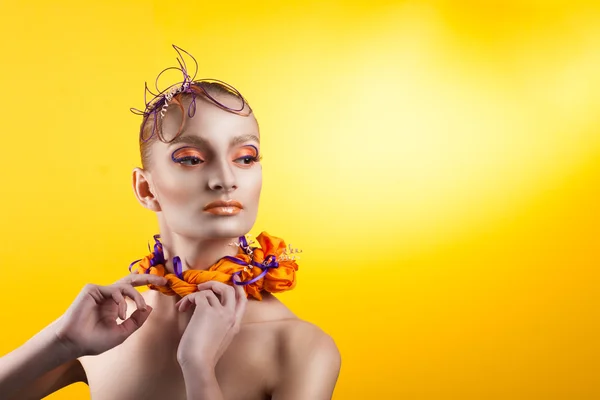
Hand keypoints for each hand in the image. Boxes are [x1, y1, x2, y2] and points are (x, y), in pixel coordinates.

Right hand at [52, 274, 167, 356]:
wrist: (74, 343)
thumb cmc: (94, 340)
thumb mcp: (122, 332)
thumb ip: (136, 320)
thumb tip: (149, 307)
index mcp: (115, 304)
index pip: (132, 290)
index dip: (146, 285)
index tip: (163, 285)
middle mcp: (109, 295)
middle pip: (130, 279)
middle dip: (148, 277)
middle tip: (162, 279)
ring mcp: (100, 291)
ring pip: (126, 286)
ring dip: (136, 298)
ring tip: (136, 310)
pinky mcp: (93, 289)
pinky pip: (115, 290)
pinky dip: (121, 302)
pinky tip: (119, 315)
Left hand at [175, 276, 247, 369]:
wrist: (198, 363)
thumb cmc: (204, 356)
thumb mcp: (220, 339)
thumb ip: (221, 326)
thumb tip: (208, 314)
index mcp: (235, 324)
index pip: (243, 301)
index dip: (239, 288)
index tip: (234, 279)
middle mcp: (230, 316)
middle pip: (230, 290)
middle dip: (216, 284)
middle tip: (203, 286)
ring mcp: (219, 312)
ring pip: (210, 291)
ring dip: (194, 294)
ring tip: (185, 304)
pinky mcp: (205, 310)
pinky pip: (197, 296)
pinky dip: (188, 299)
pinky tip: (182, 308)